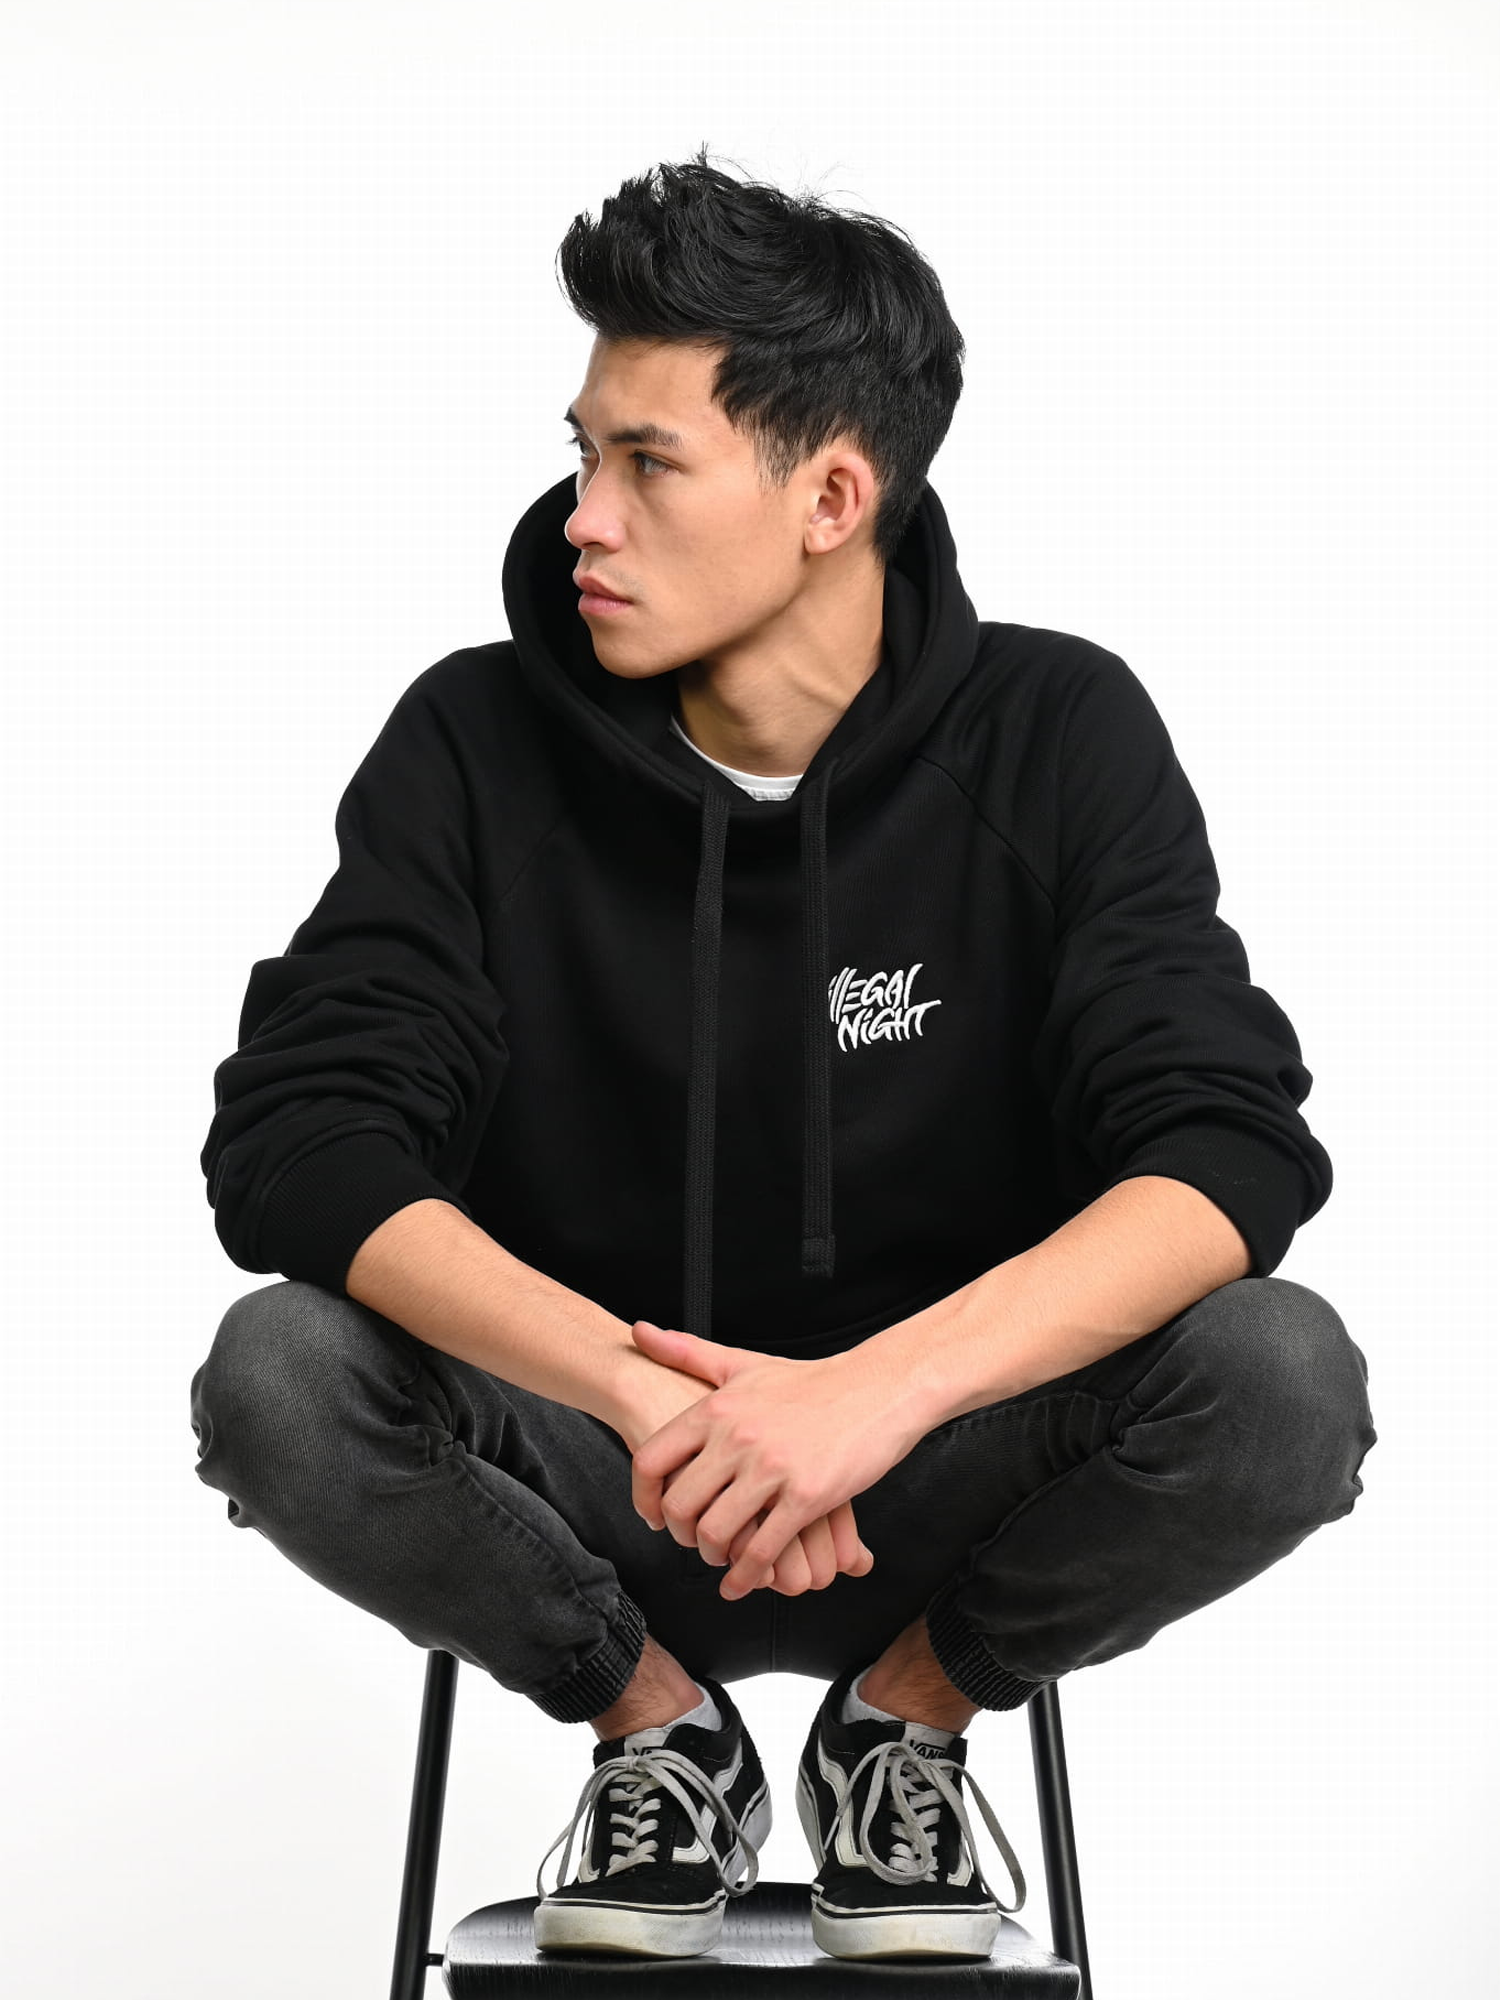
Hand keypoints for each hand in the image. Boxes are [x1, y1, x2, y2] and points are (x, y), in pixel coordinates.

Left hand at [628, 1321, 925, 1601]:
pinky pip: (763, 1549)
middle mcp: (737, 1438)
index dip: (643, 1497)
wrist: (877, 1388)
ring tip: (722, 1557)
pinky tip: (744, 1582)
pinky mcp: (807, 1496)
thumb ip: (687, 1353)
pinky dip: (747, 1575)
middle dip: (680, 1534)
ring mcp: (772, 1469)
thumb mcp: (743, 1364)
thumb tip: (638, 1331)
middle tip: (691, 1541)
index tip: (651, 1515)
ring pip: (717, 1532)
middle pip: (680, 1505)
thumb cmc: (810, 1381)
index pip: (651, 1460)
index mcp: (716, 1408)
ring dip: (713, 1556)